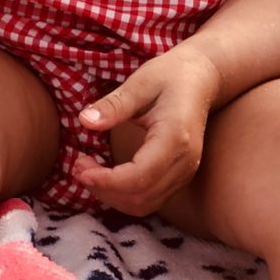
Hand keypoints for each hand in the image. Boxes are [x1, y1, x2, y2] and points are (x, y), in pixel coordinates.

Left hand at [73, 46, 222, 216]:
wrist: (201, 78)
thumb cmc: (170, 75)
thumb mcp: (140, 83)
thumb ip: (114, 105)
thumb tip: (85, 121)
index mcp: (175, 138)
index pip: (140, 176)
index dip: (107, 180)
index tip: (80, 169)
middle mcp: (184, 162)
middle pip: (141, 196)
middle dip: (104, 189)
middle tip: (78, 166)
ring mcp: (185, 172)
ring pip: (145, 204)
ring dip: (112, 196)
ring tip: (87, 171)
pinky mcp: (179, 176)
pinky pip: (150, 198)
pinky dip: (124, 194)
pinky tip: (105, 175)